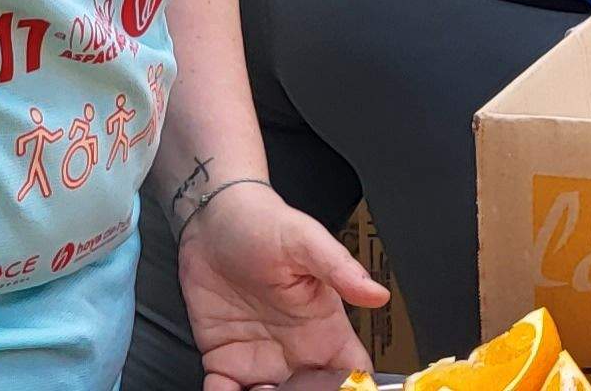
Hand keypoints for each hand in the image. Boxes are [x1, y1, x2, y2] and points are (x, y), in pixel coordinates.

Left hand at [174, 182, 382, 390]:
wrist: (212, 218)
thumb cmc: (264, 223)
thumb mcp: (306, 240)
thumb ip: (340, 269)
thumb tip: (378, 295)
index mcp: (322, 327)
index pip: (349, 371)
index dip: (347, 388)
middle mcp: (294, 349)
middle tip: (277, 390)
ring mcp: (258, 358)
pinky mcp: (223, 358)